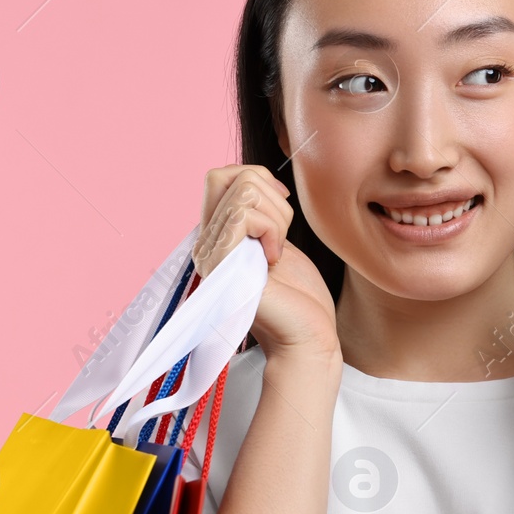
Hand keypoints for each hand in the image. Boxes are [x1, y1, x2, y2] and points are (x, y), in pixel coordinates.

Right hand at [194, 165, 339, 368]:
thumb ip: (260, 213)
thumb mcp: (278, 239)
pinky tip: (274, 261)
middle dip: (274, 201)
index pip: (221, 176)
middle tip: (281, 240)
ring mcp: (210, 254)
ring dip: (278, 220)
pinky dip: (272, 231)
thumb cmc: (299, 296)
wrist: (307, 337)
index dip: (258, 178)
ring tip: (277, 254)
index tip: (282, 207)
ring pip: (245, 191)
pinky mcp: (220, 264)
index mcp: (219, 235)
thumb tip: (257, 178)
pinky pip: (245, 215)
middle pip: (235, 176)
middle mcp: (206, 243)